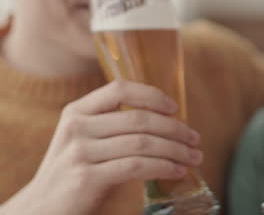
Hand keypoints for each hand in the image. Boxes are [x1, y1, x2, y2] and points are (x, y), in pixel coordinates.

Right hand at [1, 80, 201, 214]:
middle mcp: (77, 127)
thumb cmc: (73, 171)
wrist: (40, 208)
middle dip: (174, 128)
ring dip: (176, 150)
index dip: (151, 95)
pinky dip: (164, 167)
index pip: (119, 89)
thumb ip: (112, 126)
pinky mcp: (87, 177)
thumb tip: (165, 122)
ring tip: (194, 157)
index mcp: (77, 111)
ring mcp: (80, 152)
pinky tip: (178, 171)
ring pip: (142, 143)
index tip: (174, 107)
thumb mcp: (84, 140)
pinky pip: (137, 166)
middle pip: (138, 119)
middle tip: (195, 139)